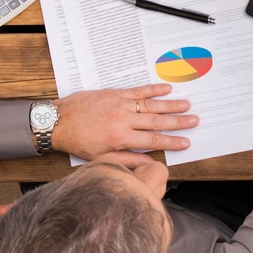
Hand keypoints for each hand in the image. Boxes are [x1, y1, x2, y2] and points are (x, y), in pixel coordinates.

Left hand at [51, 85, 198, 158]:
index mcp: (120, 138)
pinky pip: (137, 91)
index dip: (171, 142)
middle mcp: (123, 120)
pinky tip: (166, 89)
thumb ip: (127, 159)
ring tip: (187, 105)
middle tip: (195, 120)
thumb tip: (149, 163)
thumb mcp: (101, 157)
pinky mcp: (114, 93)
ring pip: (150, 105)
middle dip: (178, 122)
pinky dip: (152, 89)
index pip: (152, 140)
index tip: (186, 142)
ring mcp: (119, 104)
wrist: (57, 122)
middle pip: (156, 121)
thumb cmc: (77, 142)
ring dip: (170, 105)